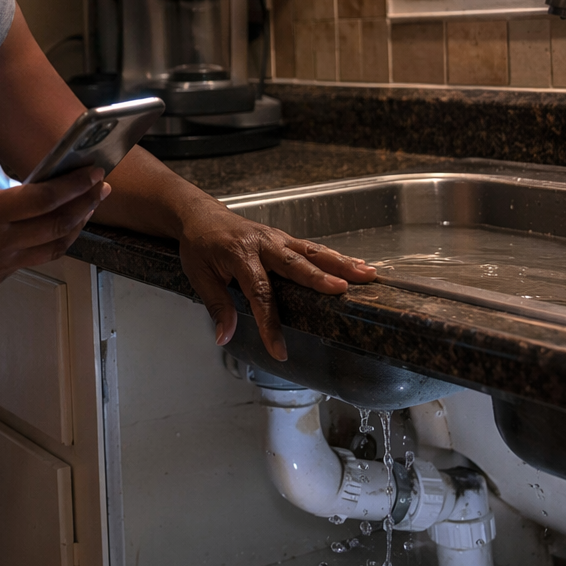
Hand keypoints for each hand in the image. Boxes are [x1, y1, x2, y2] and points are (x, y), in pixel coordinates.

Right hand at [0, 160, 109, 287]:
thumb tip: (19, 180)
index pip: (42, 199)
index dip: (73, 185)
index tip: (94, 172)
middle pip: (56, 225)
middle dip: (85, 204)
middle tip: (102, 187)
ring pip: (53, 247)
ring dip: (75, 226)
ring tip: (88, 206)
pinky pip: (33, 257)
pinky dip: (52, 240)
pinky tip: (58, 224)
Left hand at [177, 207, 375, 360]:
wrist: (201, 216)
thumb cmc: (199, 246)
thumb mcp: (199, 277)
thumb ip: (217, 306)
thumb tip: (225, 337)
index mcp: (239, 255)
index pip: (259, 293)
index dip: (270, 323)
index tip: (279, 349)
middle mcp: (262, 244)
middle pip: (295, 264)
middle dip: (319, 278)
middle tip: (343, 290)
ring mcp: (276, 238)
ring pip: (311, 251)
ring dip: (340, 263)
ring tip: (366, 275)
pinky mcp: (284, 238)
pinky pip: (312, 248)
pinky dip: (335, 256)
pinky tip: (357, 266)